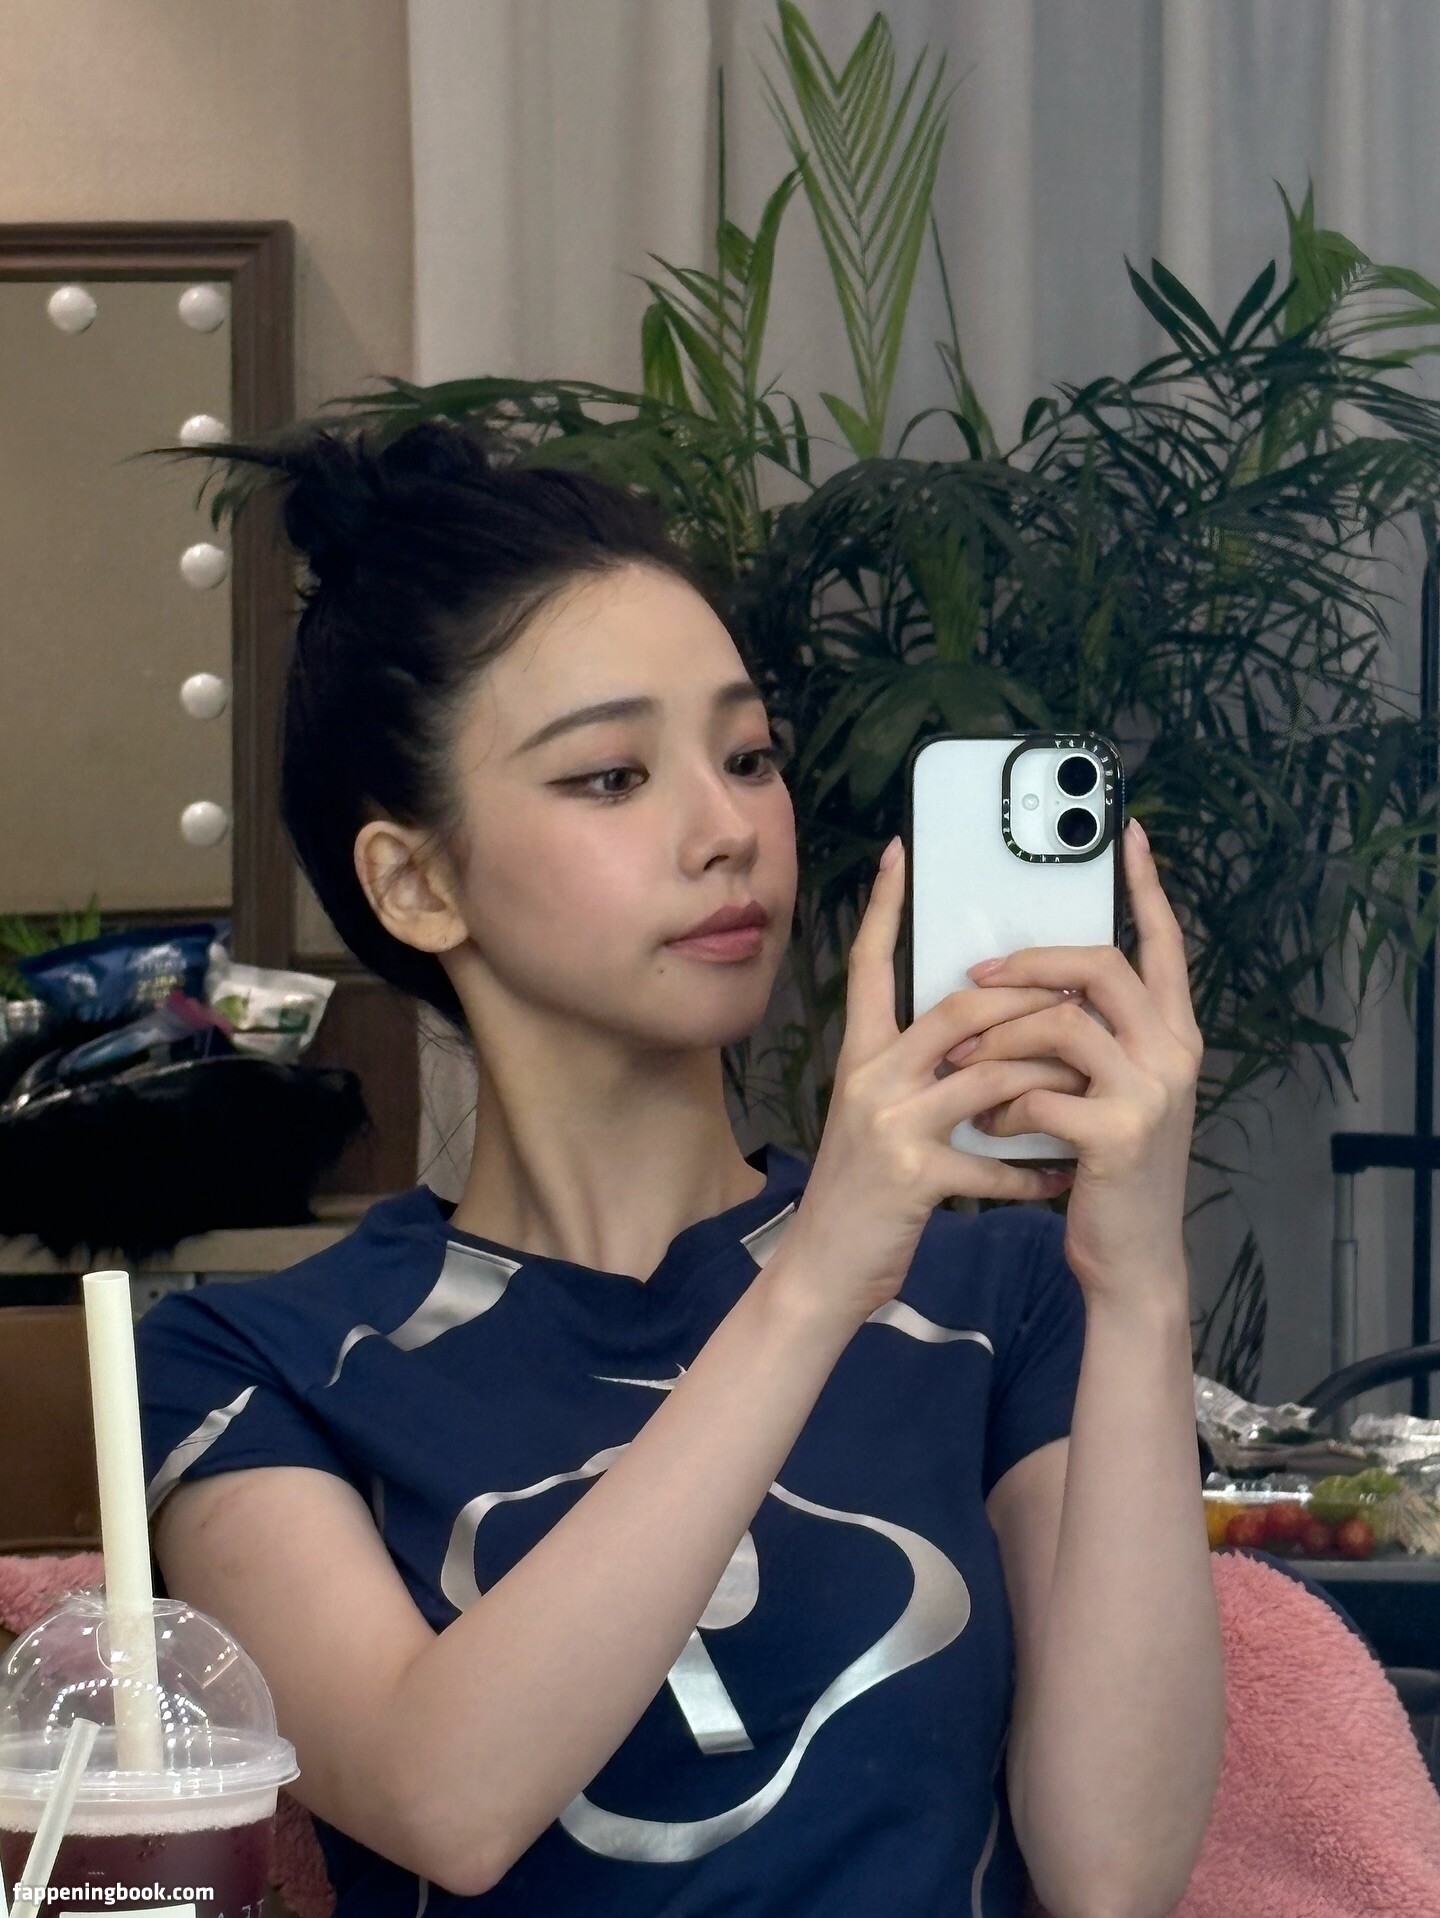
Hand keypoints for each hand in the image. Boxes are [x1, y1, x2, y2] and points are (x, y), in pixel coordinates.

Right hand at [776, 837, 1088, 1328]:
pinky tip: (1063, 1178)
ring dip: (1051, 1083)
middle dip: (1029, 1004)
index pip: (868, 965)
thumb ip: (917, 1073)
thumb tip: (977, 1037)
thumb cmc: (863, 1192)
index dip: (884, 907)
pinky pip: (997, 1159)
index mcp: (861, 1056)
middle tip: (1077, 1001)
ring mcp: (891, 1125)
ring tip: (1089, 1087)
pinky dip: (1038, 1169)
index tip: (900, 853)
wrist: (824, 1270)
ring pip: (993, 1076)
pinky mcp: (914, 1175)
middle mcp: (870, 1078)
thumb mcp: (876, 1117)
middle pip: (960, 1010)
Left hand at [959, 817, 1202, 1306]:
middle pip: (1099, 965)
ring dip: (998, 1042)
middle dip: (1029, 962)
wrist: (1130, 1258)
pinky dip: (1002, 1108)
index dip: (1145, 888)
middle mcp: (1174, 1052)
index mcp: (1173, 1033)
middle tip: (977, 974)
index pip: (1162, 943)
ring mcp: (1151, 1092)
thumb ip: (1088, 1037)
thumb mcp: (1108, 1091)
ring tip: (964, 1068)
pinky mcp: (1119, 1135)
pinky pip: (1038, 1092)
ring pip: (1059, 1024)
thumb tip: (1029, 983)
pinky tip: (993, 1131)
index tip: (1124, 834)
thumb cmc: (1104, 1170)